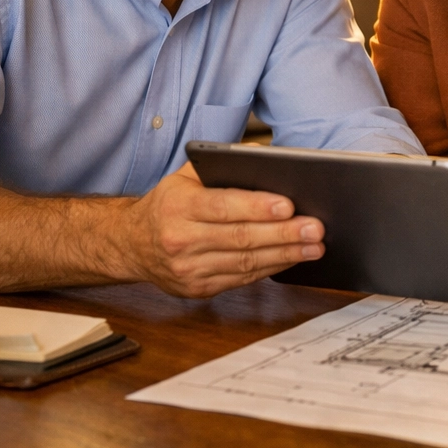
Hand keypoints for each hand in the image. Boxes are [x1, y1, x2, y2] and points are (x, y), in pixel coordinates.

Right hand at [122, 163, 324, 296]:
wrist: (132, 244)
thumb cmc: (168, 204)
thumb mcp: (185, 176)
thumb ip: (222, 164)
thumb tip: (266, 158)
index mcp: (178, 206)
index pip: (223, 206)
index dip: (257, 208)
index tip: (289, 206)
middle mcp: (180, 240)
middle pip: (240, 238)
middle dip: (283, 234)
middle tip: (315, 228)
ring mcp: (188, 269)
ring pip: (245, 263)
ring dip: (285, 255)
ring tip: (314, 246)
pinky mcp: (198, 289)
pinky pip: (241, 279)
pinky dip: (270, 269)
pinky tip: (292, 259)